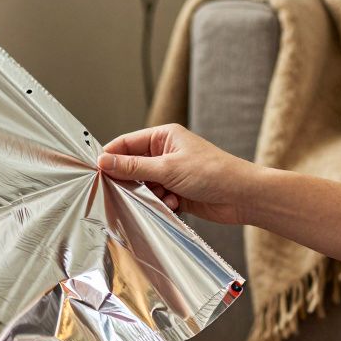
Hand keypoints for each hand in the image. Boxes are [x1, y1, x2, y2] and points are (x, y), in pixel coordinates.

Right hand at [98, 123, 260, 224]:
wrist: (243, 196)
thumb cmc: (213, 173)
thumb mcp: (167, 168)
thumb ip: (133, 166)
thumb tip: (103, 161)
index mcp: (164, 136)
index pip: (127, 143)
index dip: (111, 156)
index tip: (97, 170)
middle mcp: (166, 152)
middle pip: (133, 166)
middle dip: (132, 180)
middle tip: (129, 190)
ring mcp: (171, 172)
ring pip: (144, 185)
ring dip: (149, 194)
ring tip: (164, 196)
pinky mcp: (177, 191)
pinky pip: (156, 198)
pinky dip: (161, 203)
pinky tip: (175, 204)